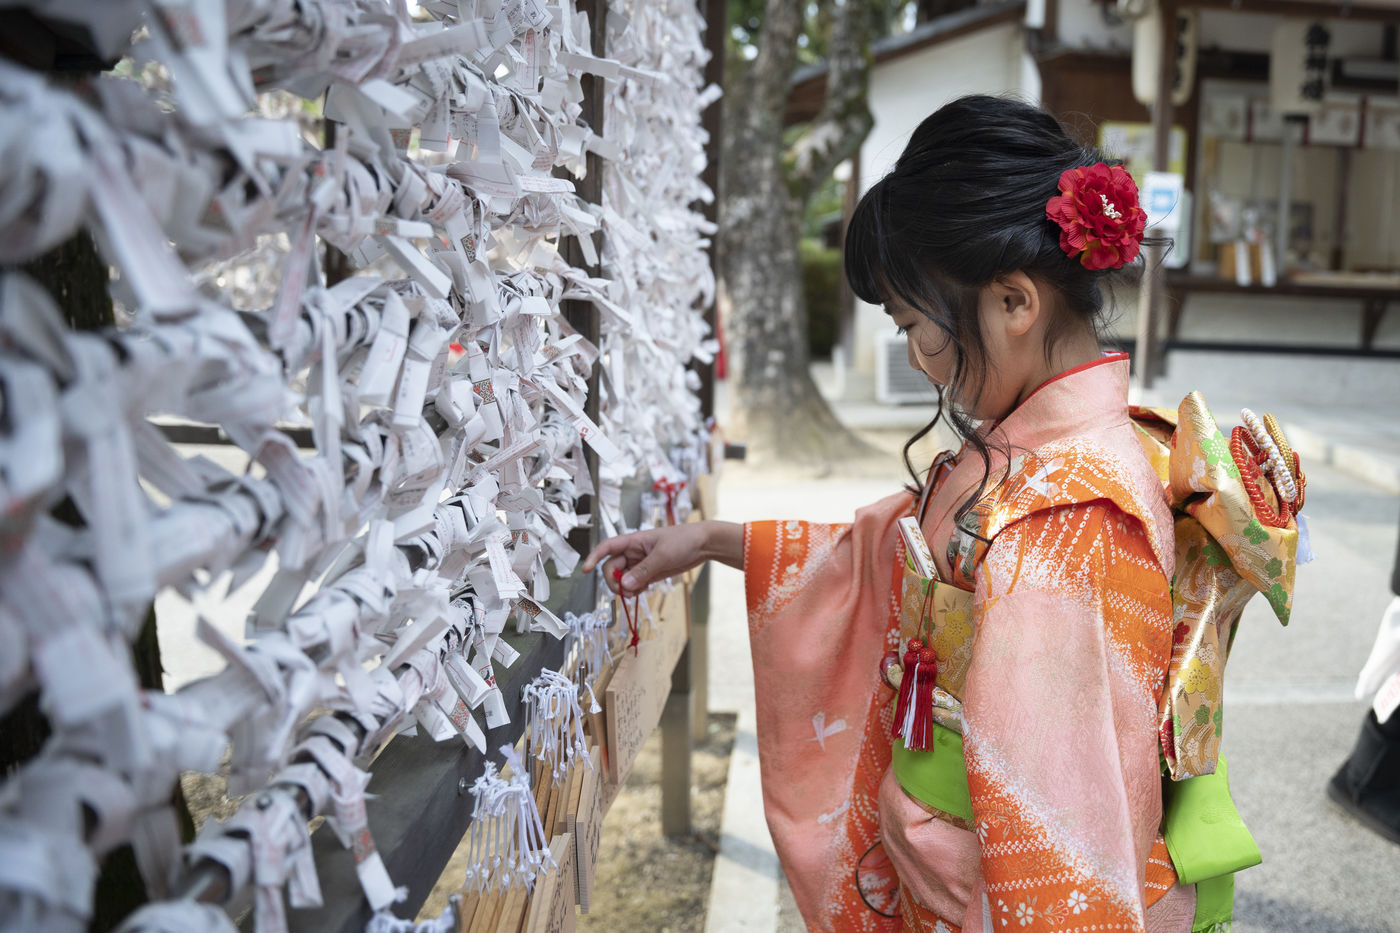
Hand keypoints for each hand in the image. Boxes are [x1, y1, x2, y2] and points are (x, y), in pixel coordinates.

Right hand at [581, 520, 742, 596]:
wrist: (704, 544)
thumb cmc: (684, 540)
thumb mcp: (662, 555)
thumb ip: (643, 571)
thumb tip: (624, 585)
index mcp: (633, 540)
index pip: (607, 547)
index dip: (594, 557)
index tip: (586, 570)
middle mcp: (634, 552)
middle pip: (612, 567)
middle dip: (614, 581)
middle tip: (625, 590)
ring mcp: (641, 563)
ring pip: (622, 578)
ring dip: (625, 587)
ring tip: (637, 591)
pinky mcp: (650, 572)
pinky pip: (634, 583)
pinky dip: (634, 589)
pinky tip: (642, 591)